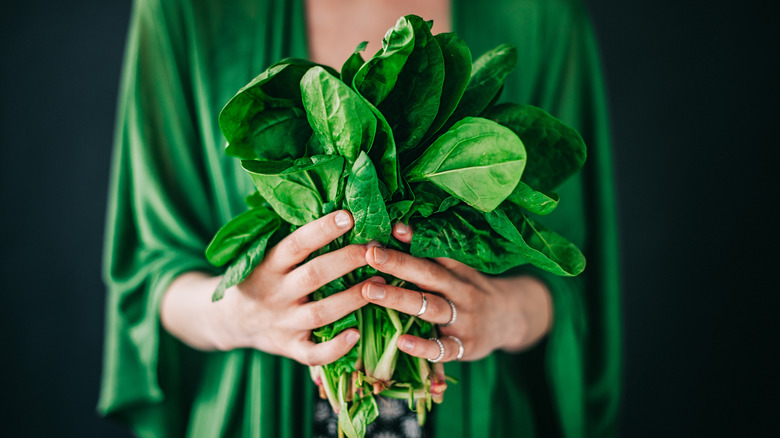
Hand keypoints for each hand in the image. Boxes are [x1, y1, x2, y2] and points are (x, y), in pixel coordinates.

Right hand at [162, 210, 373, 365]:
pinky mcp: (289, 348)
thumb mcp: (265, 255)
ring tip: (381, 284)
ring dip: (353, 298)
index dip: (322, 229)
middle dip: (348, 260)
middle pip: (314, 275)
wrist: (229, 320)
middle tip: (376, 248)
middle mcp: (275, 293)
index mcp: (268, 265)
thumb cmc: (260, 278)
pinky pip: (313, 354)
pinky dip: (335, 347)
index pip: (296, 244)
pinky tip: (357, 333)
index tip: (349, 216)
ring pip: (321, 313)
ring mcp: (283, 323)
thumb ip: (295, 240)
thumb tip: (335, 201)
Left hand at [360, 222, 552, 362]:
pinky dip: (423, 346)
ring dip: (400, 299)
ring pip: (431, 308)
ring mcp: (464, 320)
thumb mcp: (457, 271)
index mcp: (457, 270)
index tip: (389, 228)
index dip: (413, 240)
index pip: (434, 252)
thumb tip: (396, 227)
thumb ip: (429, 254)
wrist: (510, 320)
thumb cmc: (470, 291)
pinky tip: (401, 342)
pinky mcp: (465, 347)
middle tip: (370, 254)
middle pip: (429, 275)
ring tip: (370, 291)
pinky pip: (443, 348)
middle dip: (399, 264)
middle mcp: (461, 291)